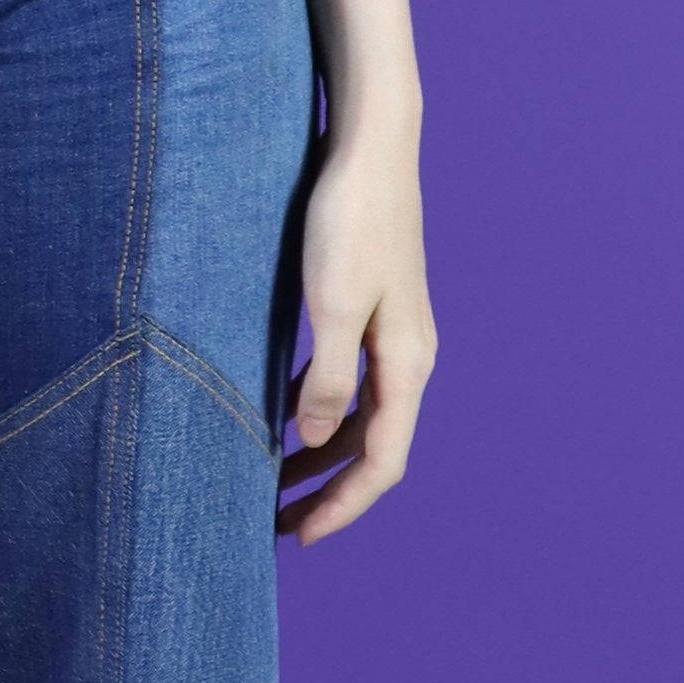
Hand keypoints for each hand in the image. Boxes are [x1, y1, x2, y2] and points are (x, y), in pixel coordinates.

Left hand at [276, 116, 435, 544]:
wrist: (372, 147)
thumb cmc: (350, 219)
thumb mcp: (331, 303)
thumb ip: (328, 377)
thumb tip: (317, 438)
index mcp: (407, 365)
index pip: (381, 462)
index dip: (343, 506)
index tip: (300, 535)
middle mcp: (409, 356)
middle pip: (373, 446)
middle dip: (328, 488)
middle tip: (278, 521)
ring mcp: (394, 331)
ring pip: (361, 413)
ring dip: (322, 449)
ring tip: (275, 475)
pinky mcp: (374, 305)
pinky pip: (349, 377)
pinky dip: (319, 404)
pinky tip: (283, 406)